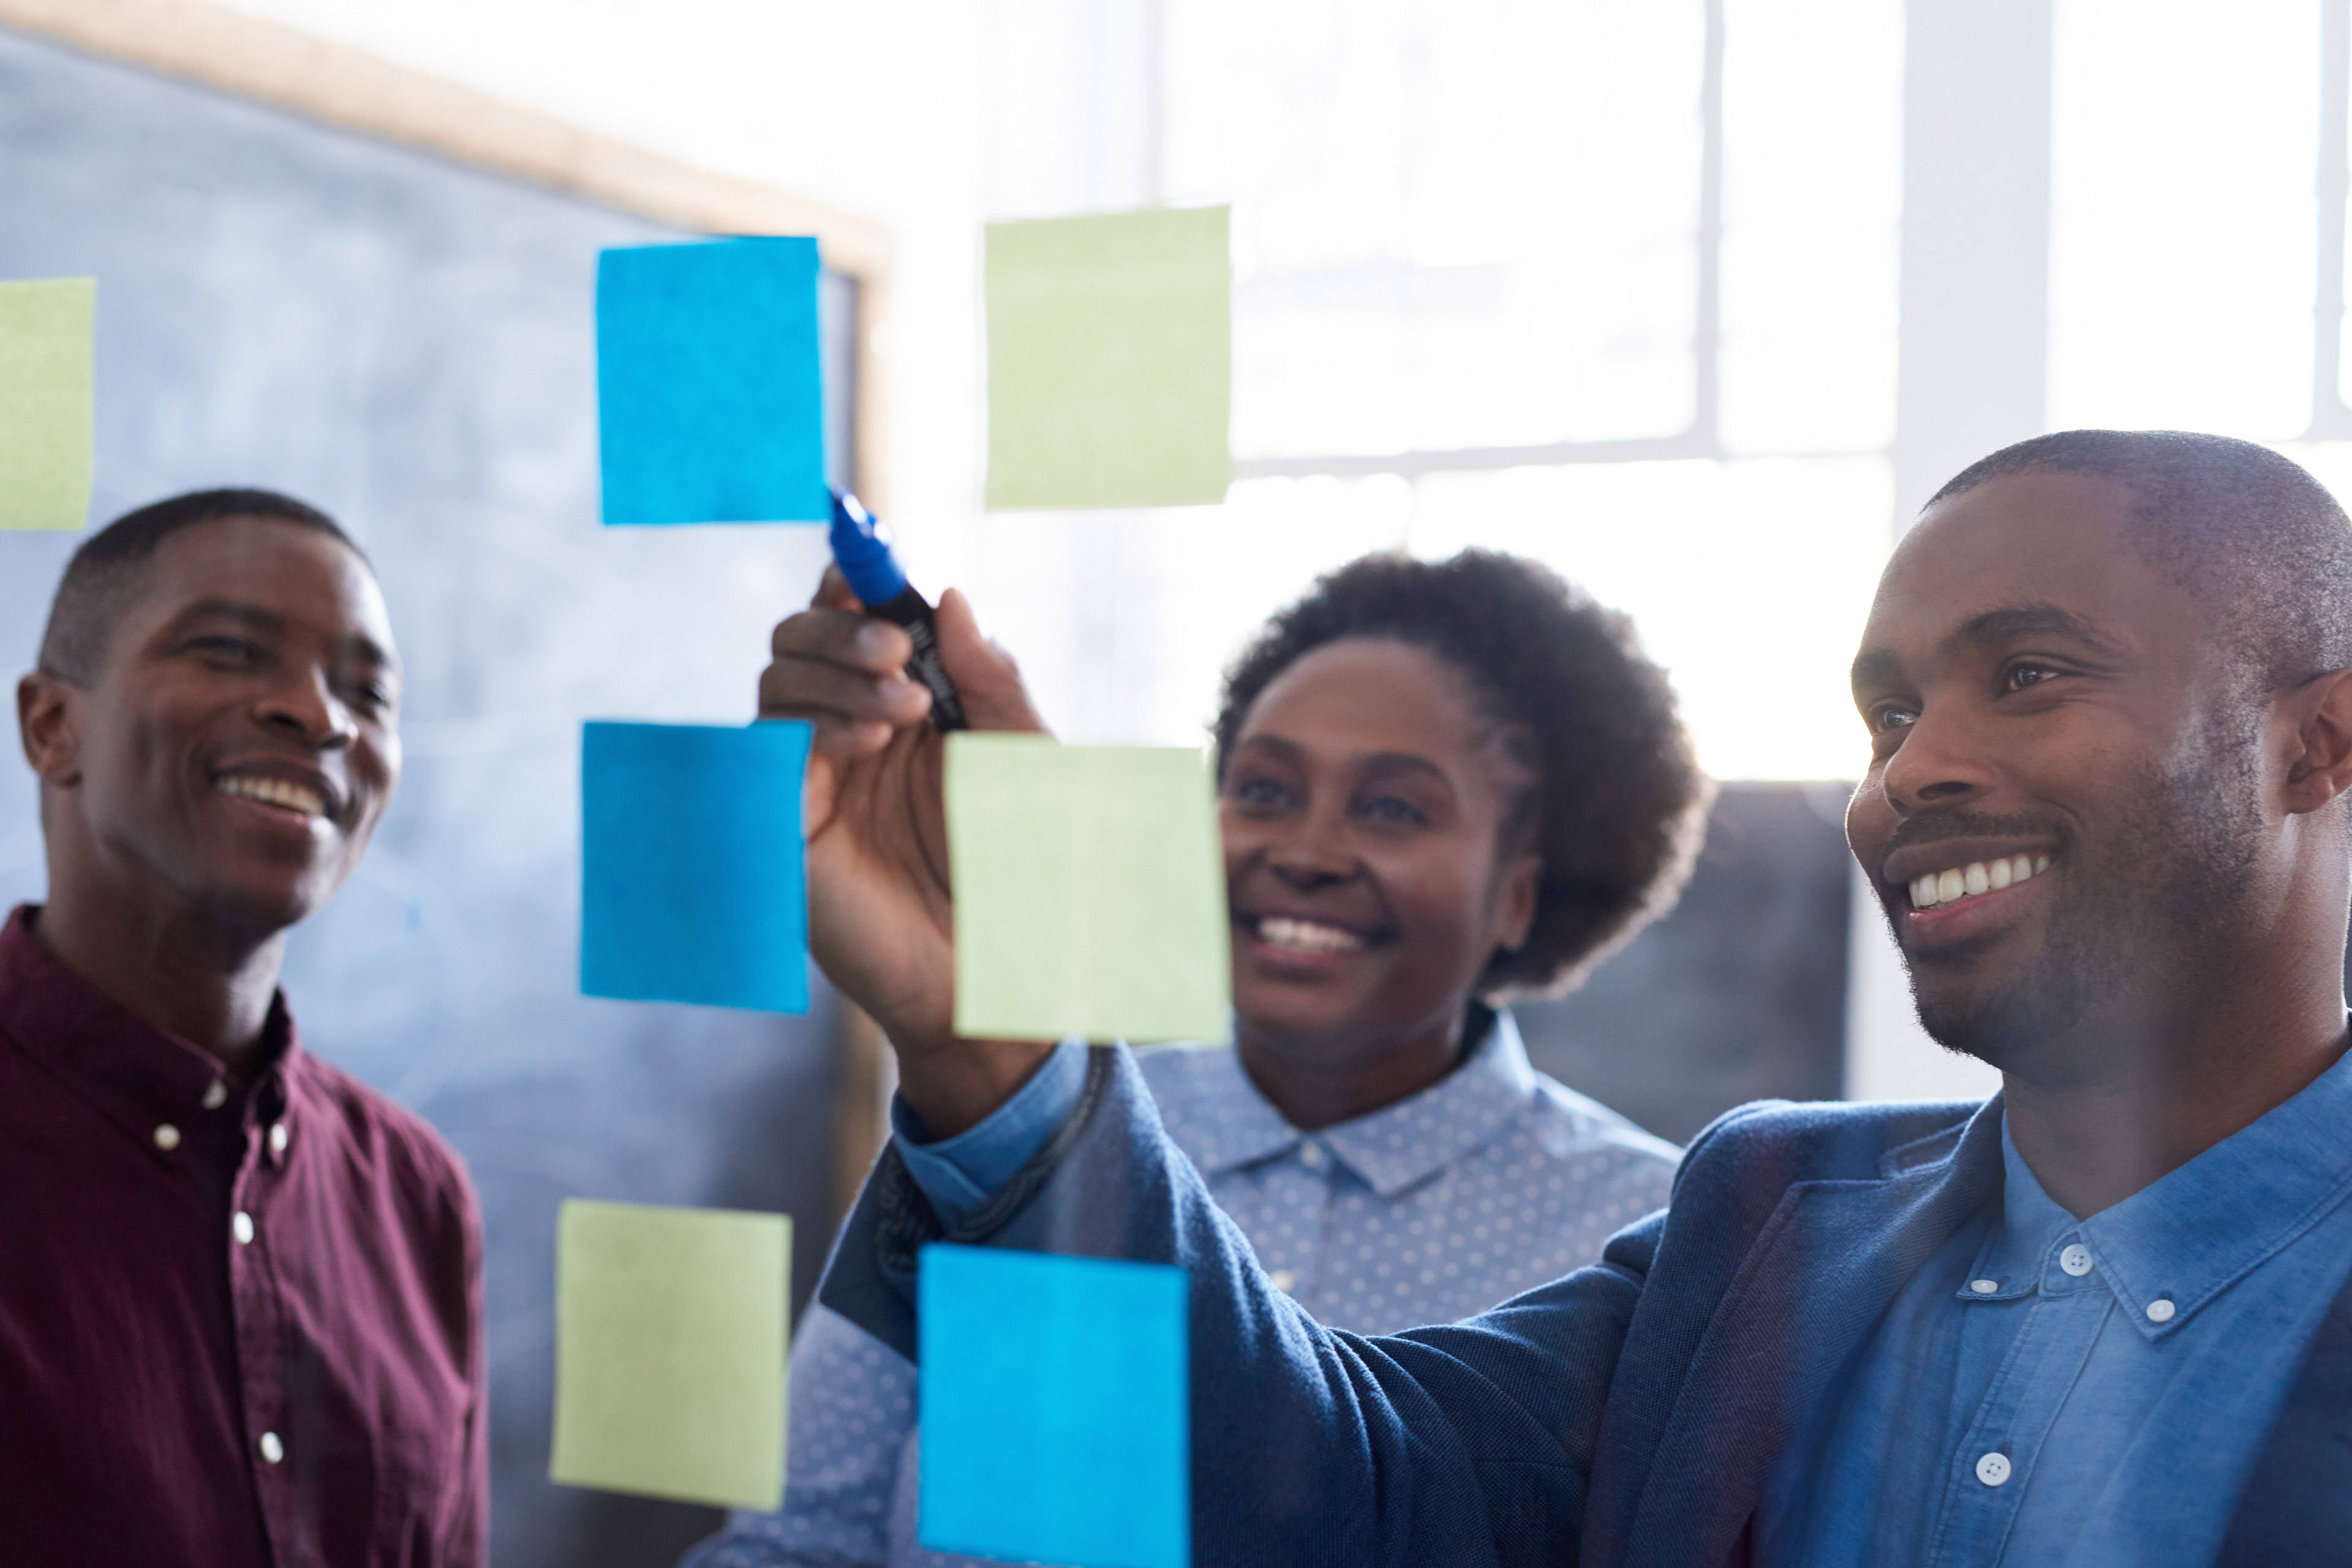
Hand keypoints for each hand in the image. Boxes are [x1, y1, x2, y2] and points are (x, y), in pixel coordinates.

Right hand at [758, 569, 1055, 1134]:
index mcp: (906, 704)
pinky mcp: (786, 827)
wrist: (1005, 971)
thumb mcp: (1025, 760)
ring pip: (777, 678)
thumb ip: (990, 679)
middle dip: (842, 623)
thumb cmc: (1023, 871)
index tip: (869, 555)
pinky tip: (871, 737)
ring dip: (836, 670)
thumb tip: (947, 595)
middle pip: (802, 634)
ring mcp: (813, 777)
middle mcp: (850, 731)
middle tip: (898, 650)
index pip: (857, 616)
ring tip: (906, 708)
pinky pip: (769, 749)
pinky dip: (816, 722)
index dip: (855, 578)